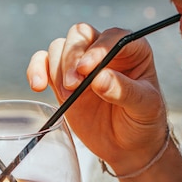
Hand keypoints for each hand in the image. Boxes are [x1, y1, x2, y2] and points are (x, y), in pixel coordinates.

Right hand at [27, 24, 168, 174]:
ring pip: (59, 47)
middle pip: (79, 35)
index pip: (113, 37)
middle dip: (72, 57)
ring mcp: (80, 65)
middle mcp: (104, 51)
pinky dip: (36, 69)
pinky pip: (43, 63)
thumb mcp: (144, 108)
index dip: (98, 48)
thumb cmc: (143, 122)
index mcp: (131, 50)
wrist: (128, 146)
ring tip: (68, 96)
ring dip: (57, 69)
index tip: (88, 69)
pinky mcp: (62, 80)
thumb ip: (124, 91)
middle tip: (74, 85)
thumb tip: (99, 78)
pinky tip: (38, 85)